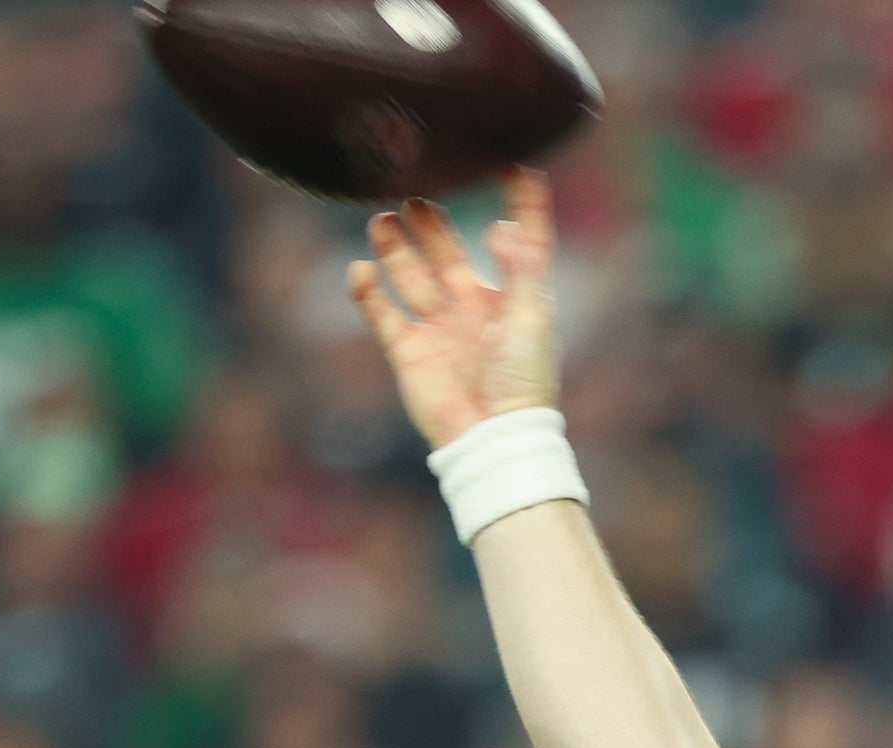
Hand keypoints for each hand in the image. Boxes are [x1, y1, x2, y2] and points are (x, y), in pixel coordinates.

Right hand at [347, 171, 562, 451]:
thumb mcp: (531, 320)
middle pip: (446, 248)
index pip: (519, 240)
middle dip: (430, 221)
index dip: (520, 202)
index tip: (513, 162)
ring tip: (383, 218)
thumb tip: (501, 226)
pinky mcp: (407, 349)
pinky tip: (361, 268)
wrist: (491, 440)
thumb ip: (520, 270)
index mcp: (511, 296)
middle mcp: (472, 305)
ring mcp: (438, 325)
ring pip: (409, 271)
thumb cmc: (523, 384)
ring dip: (395, 245)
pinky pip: (380, 310)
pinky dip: (367, 289)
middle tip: (413, 191)